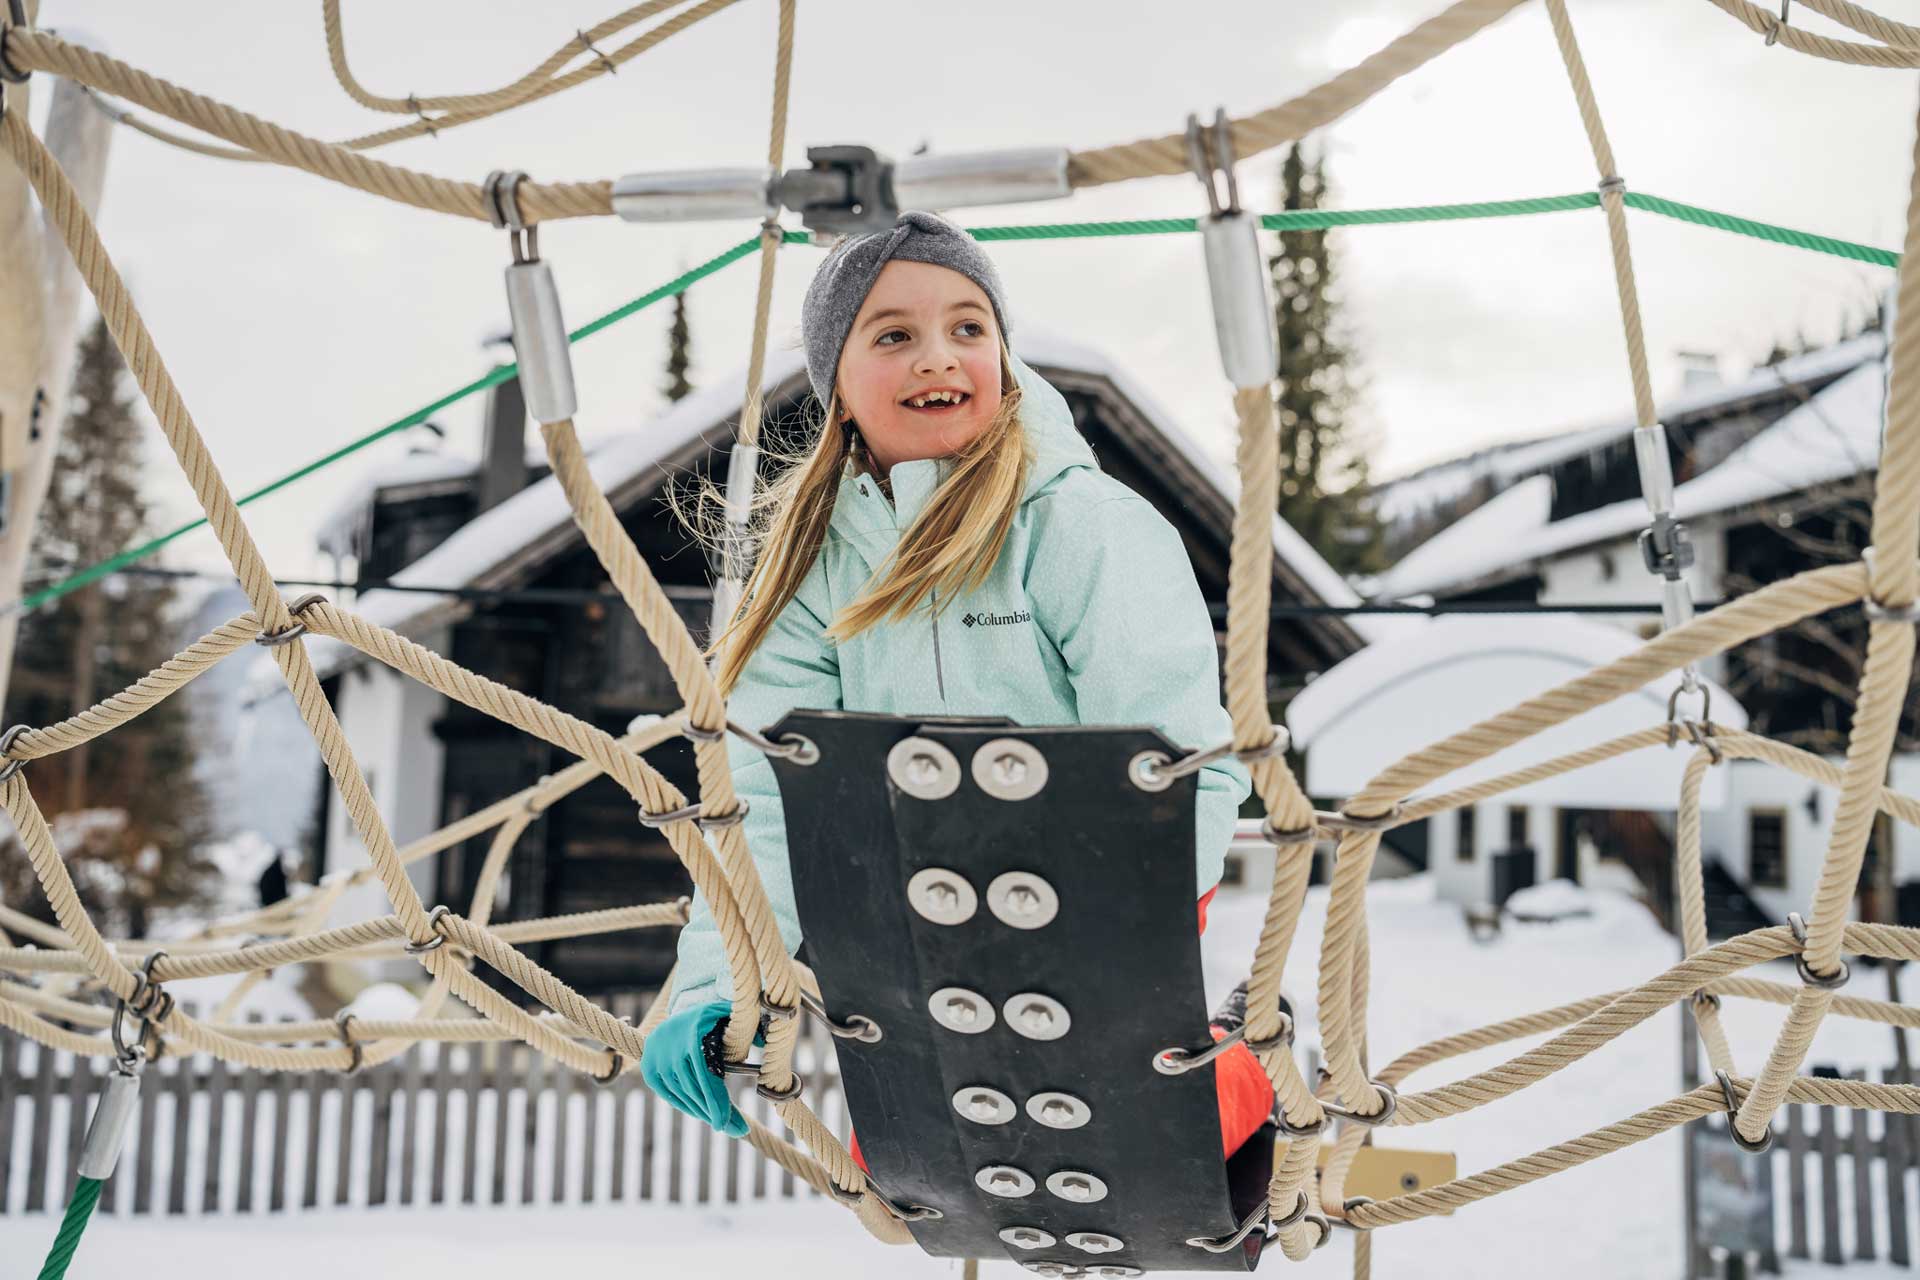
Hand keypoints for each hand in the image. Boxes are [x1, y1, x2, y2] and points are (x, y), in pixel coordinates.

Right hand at [639, 1000, 749, 1137]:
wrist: (680, 1017)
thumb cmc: (715, 1021)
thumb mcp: (731, 1018)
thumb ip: (750, 1029)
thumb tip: (766, 1044)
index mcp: (695, 1029)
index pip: (705, 1074)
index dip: (717, 1101)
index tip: (730, 1123)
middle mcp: (671, 1043)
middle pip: (694, 1088)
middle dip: (716, 1112)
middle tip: (737, 1129)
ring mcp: (656, 1056)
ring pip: (682, 1094)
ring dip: (702, 1111)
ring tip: (722, 1122)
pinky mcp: (649, 1068)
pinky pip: (669, 1095)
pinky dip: (686, 1106)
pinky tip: (702, 1113)